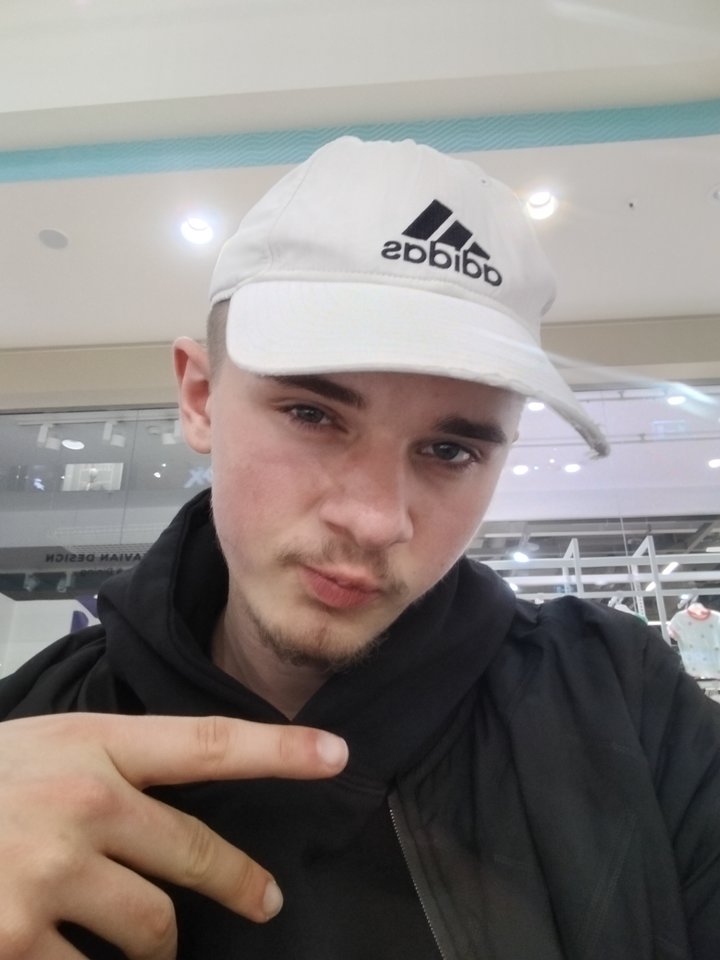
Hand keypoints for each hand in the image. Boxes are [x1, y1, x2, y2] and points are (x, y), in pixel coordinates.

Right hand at [0, 713, 347, 958]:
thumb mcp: (39, 748)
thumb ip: (104, 768)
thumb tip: (165, 803)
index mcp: (92, 746)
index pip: (206, 743)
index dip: (279, 750)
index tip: (337, 755)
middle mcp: (82, 803)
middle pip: (195, 854)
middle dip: (238, 885)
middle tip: (260, 899)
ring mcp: (50, 875)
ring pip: (152, 930)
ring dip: (157, 947)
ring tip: (148, 945)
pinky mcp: (16, 940)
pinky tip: (70, 949)